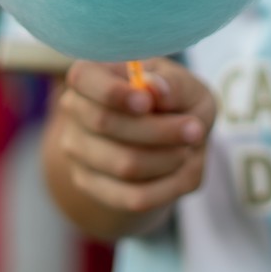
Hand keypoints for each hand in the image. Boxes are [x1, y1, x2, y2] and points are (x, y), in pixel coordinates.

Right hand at [53, 58, 216, 228]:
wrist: (166, 141)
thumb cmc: (174, 102)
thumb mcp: (185, 86)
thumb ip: (173, 84)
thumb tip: (154, 87)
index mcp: (91, 74)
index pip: (84, 78)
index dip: (113, 92)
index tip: (147, 102)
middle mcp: (75, 110)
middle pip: (105, 123)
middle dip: (158, 130)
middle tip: (195, 129)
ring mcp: (78, 151)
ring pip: (123, 165)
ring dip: (166, 159)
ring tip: (188, 149)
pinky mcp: (91, 186)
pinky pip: (132, 197)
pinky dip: (166, 186)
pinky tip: (180, 171)